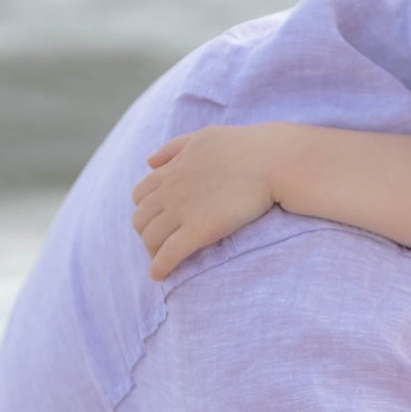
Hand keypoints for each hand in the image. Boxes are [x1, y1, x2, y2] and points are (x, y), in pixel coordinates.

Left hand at [132, 127, 287, 277]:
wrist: (271, 160)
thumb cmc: (243, 147)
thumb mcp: (202, 137)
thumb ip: (173, 148)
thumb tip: (149, 162)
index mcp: (171, 170)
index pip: (139, 196)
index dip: (145, 211)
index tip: (157, 220)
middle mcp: (170, 191)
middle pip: (141, 219)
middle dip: (146, 233)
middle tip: (160, 243)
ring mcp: (182, 212)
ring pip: (150, 238)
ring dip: (152, 252)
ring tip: (161, 260)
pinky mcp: (199, 231)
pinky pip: (168, 254)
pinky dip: (159, 267)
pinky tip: (159, 275)